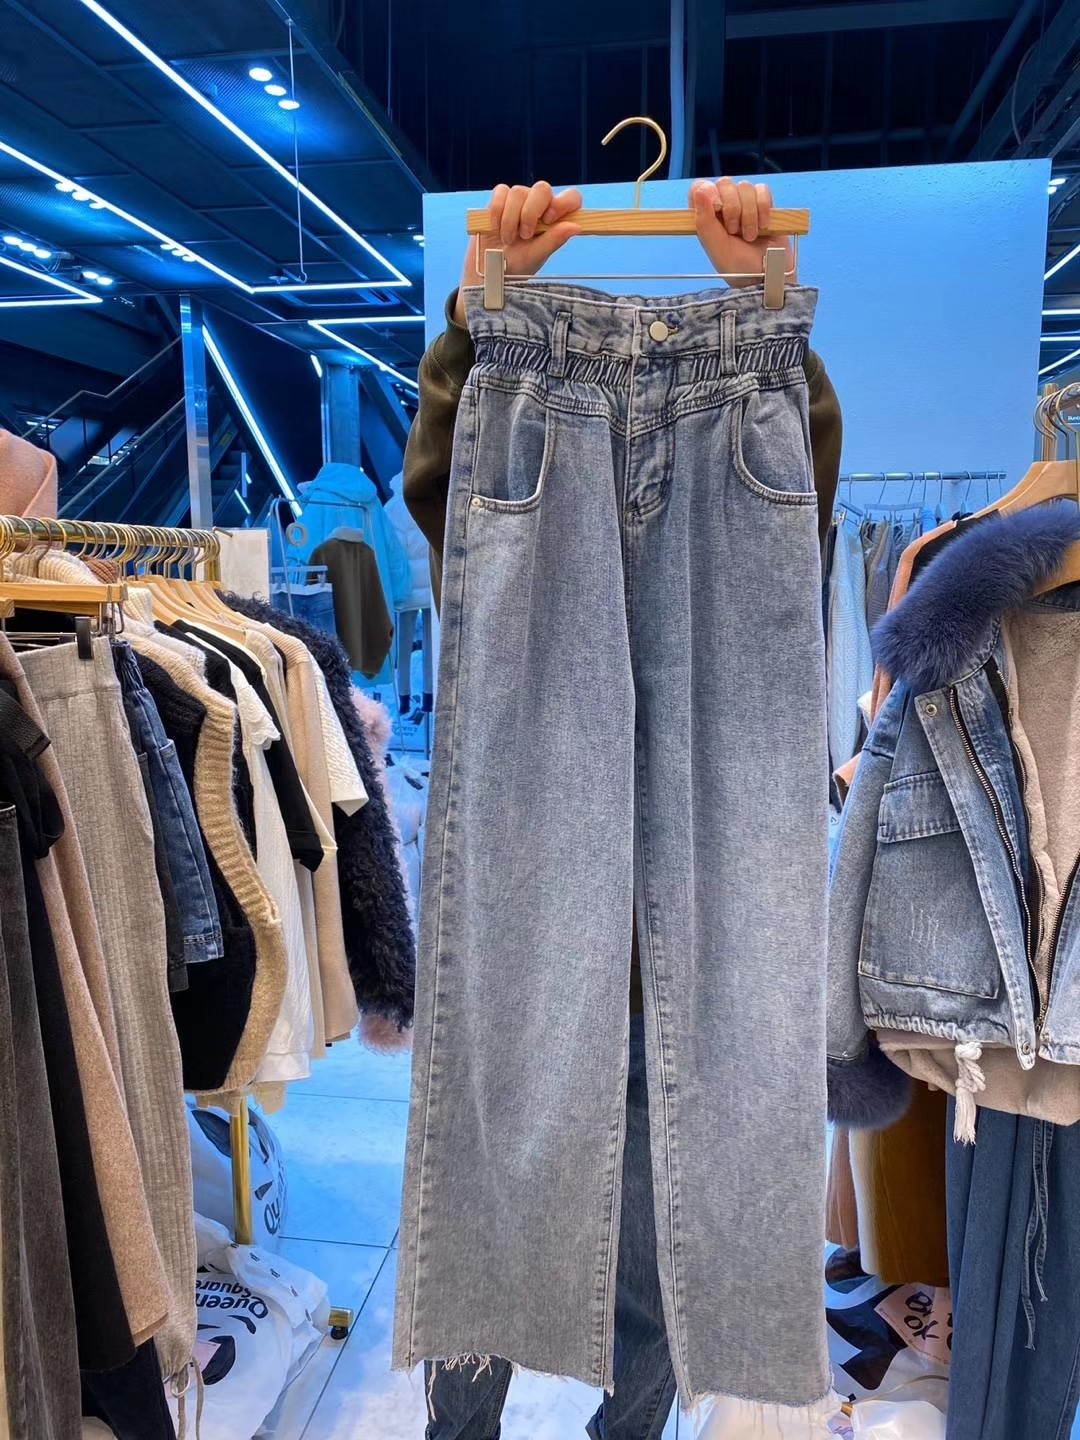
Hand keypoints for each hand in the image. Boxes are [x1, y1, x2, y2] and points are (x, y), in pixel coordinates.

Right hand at [454, 182, 582, 323]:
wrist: (488, 270)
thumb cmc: (516, 266)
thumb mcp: (536, 256)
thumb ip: (554, 240)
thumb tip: (576, 226)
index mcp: (555, 219)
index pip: (571, 197)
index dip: (562, 203)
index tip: (548, 220)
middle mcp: (540, 205)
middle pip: (542, 188)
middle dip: (530, 212)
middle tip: (524, 235)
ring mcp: (520, 200)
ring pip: (518, 192)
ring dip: (510, 219)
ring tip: (508, 239)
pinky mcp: (500, 200)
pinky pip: (500, 192)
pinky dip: (496, 211)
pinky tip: (495, 228)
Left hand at [690, 178, 795, 287]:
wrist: (768, 276)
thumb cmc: (739, 269)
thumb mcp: (717, 248)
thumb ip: (705, 221)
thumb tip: (699, 190)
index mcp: (706, 218)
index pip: (699, 188)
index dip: (706, 191)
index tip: (715, 206)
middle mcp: (724, 207)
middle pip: (724, 183)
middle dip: (731, 208)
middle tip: (735, 231)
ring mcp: (744, 204)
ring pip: (744, 187)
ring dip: (749, 213)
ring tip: (750, 236)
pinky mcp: (764, 204)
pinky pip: (762, 190)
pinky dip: (763, 208)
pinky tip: (764, 226)